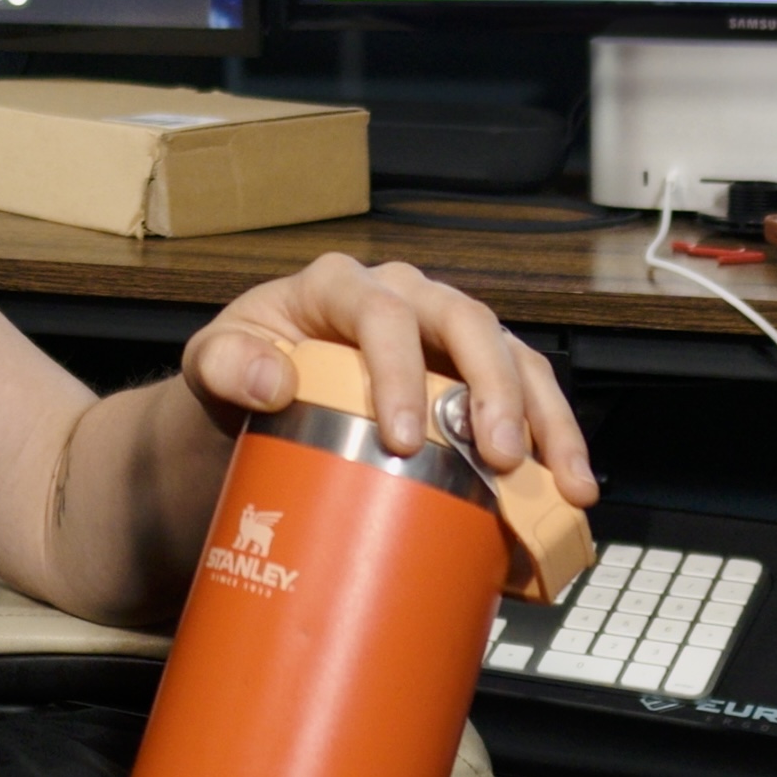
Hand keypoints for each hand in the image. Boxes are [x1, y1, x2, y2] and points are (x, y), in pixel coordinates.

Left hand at [179, 253, 598, 504]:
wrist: (257, 395)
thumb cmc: (242, 369)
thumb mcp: (212, 360)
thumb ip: (225, 363)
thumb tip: (270, 381)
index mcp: (339, 286)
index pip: (379, 313)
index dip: (399, 370)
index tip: (401, 438)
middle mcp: (405, 297)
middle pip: (466, 323)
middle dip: (493, 390)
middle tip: (500, 457)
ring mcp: (447, 333)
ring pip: (513, 356)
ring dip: (546, 418)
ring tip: (563, 485)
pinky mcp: (473, 374)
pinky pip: (526, 393)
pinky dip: (551, 440)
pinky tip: (565, 491)